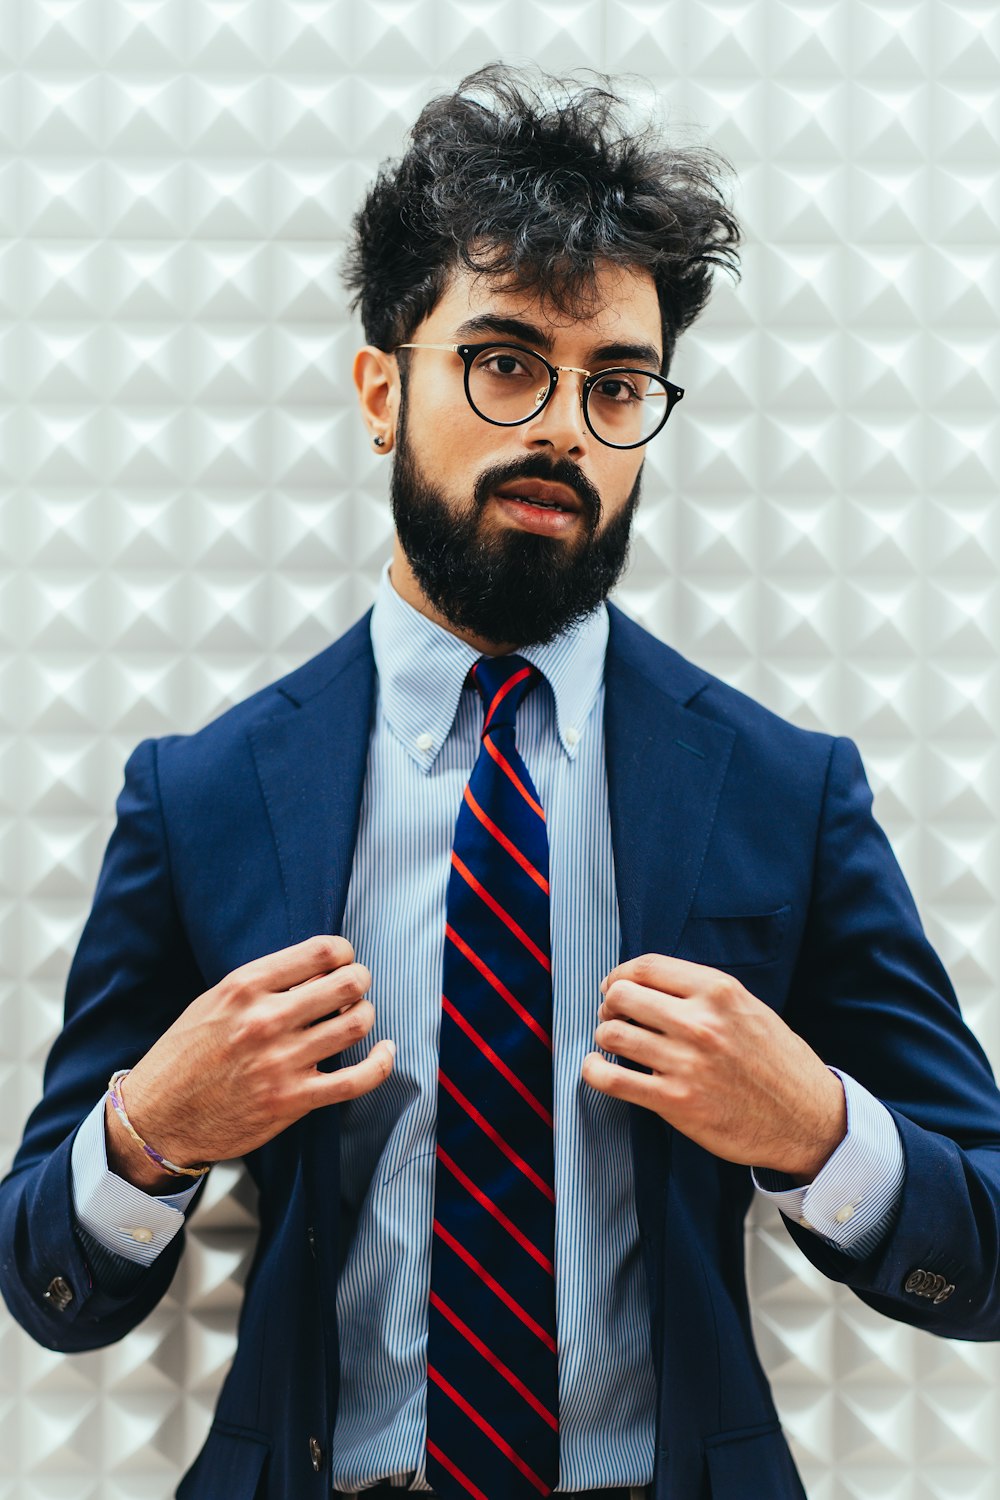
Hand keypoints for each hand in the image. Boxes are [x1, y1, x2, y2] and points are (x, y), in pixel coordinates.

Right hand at [104, 935, 394, 1190]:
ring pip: (356, 1025)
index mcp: (245, 987)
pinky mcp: (292, 1100)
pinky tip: (384, 1053)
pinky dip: (381, 1063)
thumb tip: (315, 968)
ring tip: (357, 1017)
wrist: (157, 1117)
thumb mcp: (213, 1002)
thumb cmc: (184, 1055)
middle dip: (360, 981)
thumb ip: (261, 984)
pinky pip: (356, 1080)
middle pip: (346, 984)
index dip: (344, 952)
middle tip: (356, 987)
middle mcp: (266, 1020)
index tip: (344, 960)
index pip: (320, 952)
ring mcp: (281, 1062)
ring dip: (366, 1016)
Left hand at [581, 953, 845, 1181]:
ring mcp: (685, 1062)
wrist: (808, 1119)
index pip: (648, 966)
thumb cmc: (780, 1064)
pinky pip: (611, 1079)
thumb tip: (652, 986)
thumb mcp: (750, 1009)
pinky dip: (594, 1071)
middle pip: (622, 995)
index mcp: (718, 992)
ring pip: (612, 1033)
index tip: (616, 984)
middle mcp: (700, 1022)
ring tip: (615, 1044)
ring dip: (605, 1036)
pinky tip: (599, 1069)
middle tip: (614, 1016)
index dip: (621, 973)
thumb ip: (705, 994)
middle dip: (610, 1004)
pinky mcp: (675, 1101)